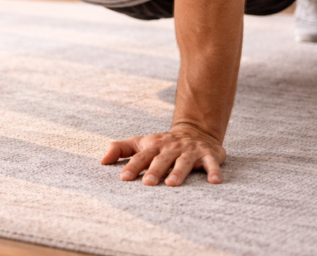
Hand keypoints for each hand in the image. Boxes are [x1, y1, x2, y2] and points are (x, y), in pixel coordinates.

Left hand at [101, 127, 225, 185]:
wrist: (196, 131)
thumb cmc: (164, 143)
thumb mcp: (142, 142)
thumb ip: (121, 149)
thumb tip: (101, 161)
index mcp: (154, 146)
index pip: (141, 156)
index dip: (132, 166)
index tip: (124, 178)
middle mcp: (171, 148)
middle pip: (162, 159)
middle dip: (154, 170)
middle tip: (148, 183)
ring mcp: (190, 151)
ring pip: (183, 162)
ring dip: (178, 172)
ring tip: (172, 184)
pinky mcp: (208, 155)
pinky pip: (211, 163)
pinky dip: (213, 171)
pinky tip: (214, 182)